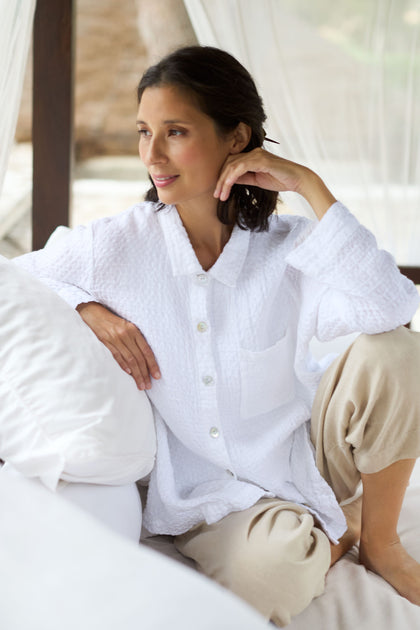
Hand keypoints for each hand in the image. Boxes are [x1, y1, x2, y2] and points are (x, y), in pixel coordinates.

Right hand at [76, 301, 159, 389]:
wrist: (93, 313)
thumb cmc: (113, 321)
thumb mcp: (127, 326)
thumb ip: (135, 339)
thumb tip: (145, 357)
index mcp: (134, 330)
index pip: (146, 350)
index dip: (152, 364)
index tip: (157, 376)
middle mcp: (126, 334)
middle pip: (138, 357)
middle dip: (144, 373)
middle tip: (148, 385)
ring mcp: (115, 339)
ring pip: (129, 360)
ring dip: (136, 374)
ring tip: (141, 385)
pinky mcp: (105, 342)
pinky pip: (116, 356)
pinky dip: (123, 366)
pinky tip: (129, 374)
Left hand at [214, 148, 335, 219]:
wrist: (298, 179)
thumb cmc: (280, 179)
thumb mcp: (257, 180)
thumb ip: (244, 178)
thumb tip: (229, 181)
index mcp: (252, 157)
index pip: (231, 164)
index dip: (222, 177)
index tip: (218, 192)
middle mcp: (253, 153)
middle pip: (228, 164)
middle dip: (220, 180)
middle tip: (216, 195)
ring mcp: (257, 155)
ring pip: (232, 165)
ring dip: (224, 181)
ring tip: (221, 195)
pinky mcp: (262, 160)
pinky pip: (241, 166)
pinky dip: (232, 176)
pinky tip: (228, 186)